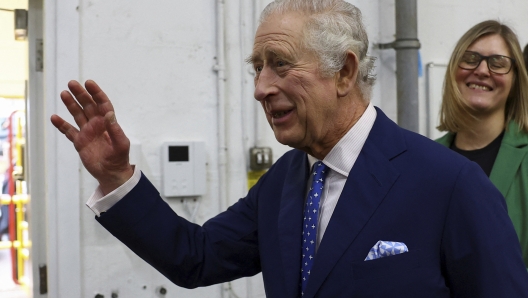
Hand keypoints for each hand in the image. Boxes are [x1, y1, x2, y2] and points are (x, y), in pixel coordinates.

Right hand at [50, 80, 133, 194]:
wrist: (111, 173)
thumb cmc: (119, 158)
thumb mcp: (121, 144)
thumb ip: (115, 129)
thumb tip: (109, 114)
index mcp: (108, 123)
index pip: (102, 104)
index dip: (96, 93)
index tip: (89, 83)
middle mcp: (97, 124)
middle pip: (88, 106)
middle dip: (81, 94)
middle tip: (72, 83)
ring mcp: (87, 132)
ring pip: (78, 115)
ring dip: (71, 104)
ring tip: (63, 93)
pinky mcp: (79, 142)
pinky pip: (69, 131)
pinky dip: (61, 125)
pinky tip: (54, 118)